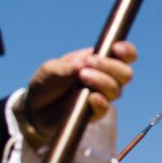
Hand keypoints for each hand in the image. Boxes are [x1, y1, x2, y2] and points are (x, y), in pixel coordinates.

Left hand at [20, 42, 136, 142]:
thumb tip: (81, 65)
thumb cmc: (46, 83)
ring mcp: (101, 97)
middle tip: (90, 63)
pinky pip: (105, 108)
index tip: (116, 49)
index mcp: (99, 61)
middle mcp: (105, 78)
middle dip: (111, 67)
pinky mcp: (94, 113)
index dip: (126, 51)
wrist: (35, 109)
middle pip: (125, 74)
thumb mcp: (50, 70)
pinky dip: (100, 102)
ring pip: (116, 90)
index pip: (124, 55)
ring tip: (81, 77)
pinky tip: (91, 98)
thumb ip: (65, 67)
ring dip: (102, 81)